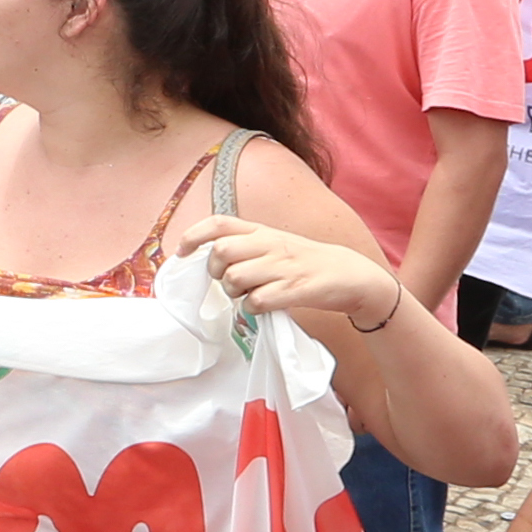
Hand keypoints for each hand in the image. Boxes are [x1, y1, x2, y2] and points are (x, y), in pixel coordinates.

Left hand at [172, 214, 405, 323]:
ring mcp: (283, 266)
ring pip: (234, 278)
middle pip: (221, 251)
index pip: (219, 223)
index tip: (181, 252)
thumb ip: (246, 246)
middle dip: (215, 271)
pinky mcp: (295, 289)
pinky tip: (264, 306)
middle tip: (227, 282)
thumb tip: (210, 259)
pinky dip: (253, 308)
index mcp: (263, 230)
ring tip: (248, 295)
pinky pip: (256, 301)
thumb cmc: (305, 262)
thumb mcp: (275, 244)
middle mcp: (270, 244)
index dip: (193, 236)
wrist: (351, 275)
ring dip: (234, 293)